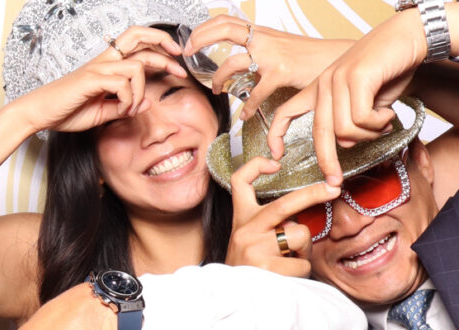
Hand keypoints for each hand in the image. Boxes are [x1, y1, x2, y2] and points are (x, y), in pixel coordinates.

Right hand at [14, 26, 186, 134]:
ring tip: (132, 107)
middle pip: (139, 36)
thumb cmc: (66, 112)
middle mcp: (104, 61)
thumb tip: (147, 102)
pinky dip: (128, 100)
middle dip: (164, 45)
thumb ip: (124, 106)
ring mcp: (98, 68)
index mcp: (106, 65)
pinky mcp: (92, 79)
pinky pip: (122, 84)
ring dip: (141, 90)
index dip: (160, 48)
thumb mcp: (102, 112)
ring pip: (136, 67)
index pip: (137, 44)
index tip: (175, 63)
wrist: (40, 113)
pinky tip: (121, 110)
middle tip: (178, 65)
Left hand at [186, 18, 351, 119]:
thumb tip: (242, 57)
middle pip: (226, 29)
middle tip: (188, 53)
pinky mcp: (281, 73)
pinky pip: (255, 93)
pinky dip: (248, 107)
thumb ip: (259, 49)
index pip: (228, 20)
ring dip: (218, 80)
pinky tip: (246, 115)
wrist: (336, 59)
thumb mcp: (279, 46)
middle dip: (201, 39)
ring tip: (216, 91)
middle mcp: (264, 40)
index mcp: (262, 34)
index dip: (206, 27)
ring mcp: (271, 55)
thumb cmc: (307, 57)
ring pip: (232, 64)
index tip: (190, 40)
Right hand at [225, 156, 340, 276]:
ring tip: (289, 261)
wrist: (230, 300)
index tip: (274, 163)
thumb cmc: (247, 268)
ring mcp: (255, 248)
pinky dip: (301, 271)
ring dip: (304, 250)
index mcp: (242, 220)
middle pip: (284, 203)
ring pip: (300, 235)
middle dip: (313, 194)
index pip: (240, 182)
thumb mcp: (248, 240)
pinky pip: (302, 264)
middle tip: (333, 189)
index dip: (255, 166)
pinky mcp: (266, 268)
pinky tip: (287, 276)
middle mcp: (245, 230)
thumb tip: (297, 220)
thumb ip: (268, 224)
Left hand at [266, 9, 426, 184]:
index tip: (276, 156)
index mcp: (319, 89)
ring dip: (368, 134)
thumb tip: (344, 144)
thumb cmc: (389, 69)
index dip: (276, 134)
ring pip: (344, 128)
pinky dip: (378, 123)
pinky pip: (360, 118)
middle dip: (327, 161)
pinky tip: (388, 114)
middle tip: (336, 180)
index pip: (285, 111)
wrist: (410, 35)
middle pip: (319, 132)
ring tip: (383, 123)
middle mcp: (324, 83)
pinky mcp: (355, 77)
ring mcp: (338, 78)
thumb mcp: (366, 102)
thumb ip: (351, 122)